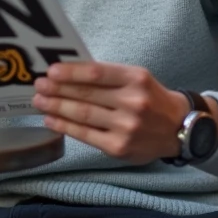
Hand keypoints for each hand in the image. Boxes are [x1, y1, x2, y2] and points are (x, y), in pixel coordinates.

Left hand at [32, 62, 199, 163]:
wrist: (179, 129)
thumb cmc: (150, 98)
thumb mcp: (136, 78)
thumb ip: (107, 76)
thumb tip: (66, 72)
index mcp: (136, 79)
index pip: (97, 73)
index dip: (71, 72)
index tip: (51, 70)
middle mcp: (133, 102)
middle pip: (87, 95)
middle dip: (57, 89)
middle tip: (38, 85)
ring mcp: (126, 127)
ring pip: (83, 115)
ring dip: (56, 107)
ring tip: (39, 101)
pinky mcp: (119, 147)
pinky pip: (86, 135)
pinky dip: (65, 127)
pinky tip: (51, 120)